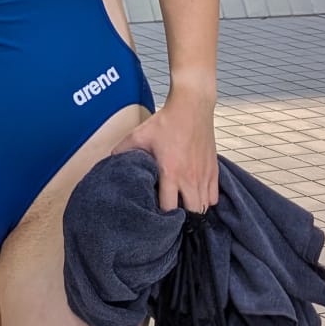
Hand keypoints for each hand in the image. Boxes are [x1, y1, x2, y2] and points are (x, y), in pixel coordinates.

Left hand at [114, 92, 218, 212]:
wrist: (192, 107)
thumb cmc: (166, 121)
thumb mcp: (139, 135)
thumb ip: (123, 150)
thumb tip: (110, 162)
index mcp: (171, 172)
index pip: (169, 208)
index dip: (161, 216)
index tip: (154, 217)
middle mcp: (190, 177)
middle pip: (191, 213)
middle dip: (180, 219)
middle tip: (170, 218)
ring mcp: (204, 175)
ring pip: (203, 207)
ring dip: (193, 211)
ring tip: (182, 210)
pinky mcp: (214, 170)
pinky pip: (213, 197)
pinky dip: (205, 201)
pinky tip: (195, 196)